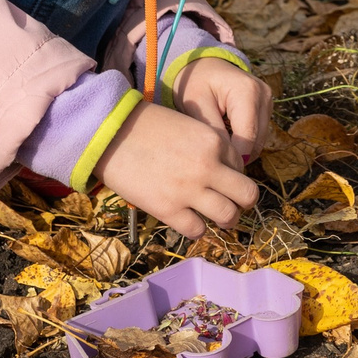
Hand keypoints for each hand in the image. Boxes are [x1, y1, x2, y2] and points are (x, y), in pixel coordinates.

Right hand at [96, 98, 259, 238]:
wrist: (109, 134)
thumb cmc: (145, 126)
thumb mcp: (187, 126)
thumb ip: (207, 147)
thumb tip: (221, 172)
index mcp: (214, 141)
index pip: (241, 166)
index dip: (232, 174)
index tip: (221, 179)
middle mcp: (208, 167)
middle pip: (247, 195)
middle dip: (243, 202)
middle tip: (233, 205)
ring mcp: (189, 190)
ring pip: (228, 216)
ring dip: (226, 220)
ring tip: (217, 220)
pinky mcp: (168, 210)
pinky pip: (197, 230)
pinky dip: (197, 229)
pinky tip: (189, 222)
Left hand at [175, 56, 275, 164]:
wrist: (203, 65)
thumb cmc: (195, 83)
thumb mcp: (197, 105)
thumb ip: (213, 131)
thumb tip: (227, 158)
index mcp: (247, 92)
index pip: (247, 137)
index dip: (233, 158)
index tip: (215, 168)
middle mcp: (264, 95)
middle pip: (257, 141)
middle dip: (237, 155)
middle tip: (214, 163)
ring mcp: (268, 101)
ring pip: (259, 141)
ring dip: (241, 149)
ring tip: (217, 148)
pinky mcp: (267, 107)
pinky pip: (258, 134)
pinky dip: (244, 140)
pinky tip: (225, 138)